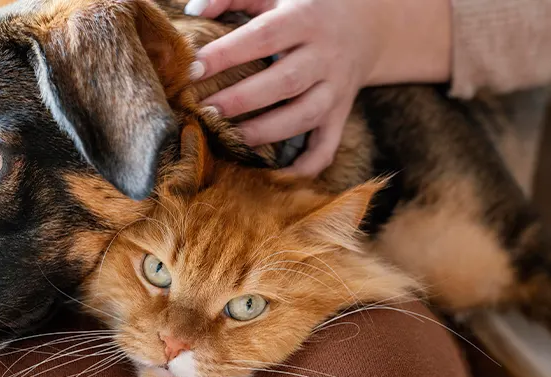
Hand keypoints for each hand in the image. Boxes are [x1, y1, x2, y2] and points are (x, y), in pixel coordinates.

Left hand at [185, 0, 450, 175]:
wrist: (367, 23)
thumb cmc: (305, 6)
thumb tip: (195, 11)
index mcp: (305, 18)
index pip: (264, 36)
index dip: (228, 54)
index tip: (193, 70)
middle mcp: (325, 55)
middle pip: (286, 81)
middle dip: (243, 99)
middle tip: (206, 111)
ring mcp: (336, 88)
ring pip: (306, 115)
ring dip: (268, 131)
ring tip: (232, 138)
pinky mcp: (340, 114)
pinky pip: (328, 145)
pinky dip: (307, 165)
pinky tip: (278, 175)